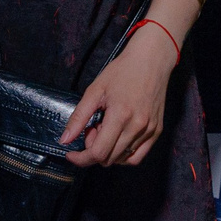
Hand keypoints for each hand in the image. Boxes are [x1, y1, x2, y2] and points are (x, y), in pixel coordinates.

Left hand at [63, 25, 177, 167]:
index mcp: (121, 115)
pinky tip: (118, 139)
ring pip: (122, 160)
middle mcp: (137, 126)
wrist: (151, 60)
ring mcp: (149, 130)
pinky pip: (138, 156)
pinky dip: (124, 155)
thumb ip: (78, 117)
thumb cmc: (123, 71)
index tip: (71, 153)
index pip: (98, 153)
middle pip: (109, 159)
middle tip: (94, 127)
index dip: (81, 158)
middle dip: (94, 149)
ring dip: (109, 151)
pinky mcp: (157, 130)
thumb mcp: (95, 90)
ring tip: (108, 129)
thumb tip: (64, 140)